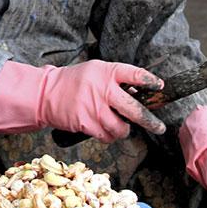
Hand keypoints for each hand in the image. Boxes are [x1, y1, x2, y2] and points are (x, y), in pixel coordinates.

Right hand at [40, 60, 166, 142]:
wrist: (47, 93)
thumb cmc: (75, 81)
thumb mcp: (96, 71)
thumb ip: (116, 80)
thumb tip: (138, 93)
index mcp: (107, 72)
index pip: (135, 74)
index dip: (149, 81)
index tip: (159, 86)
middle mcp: (103, 89)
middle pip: (135, 109)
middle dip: (150, 121)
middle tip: (159, 127)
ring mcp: (95, 108)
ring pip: (121, 128)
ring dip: (123, 130)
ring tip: (119, 126)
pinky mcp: (86, 123)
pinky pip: (106, 136)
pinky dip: (108, 136)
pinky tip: (104, 129)